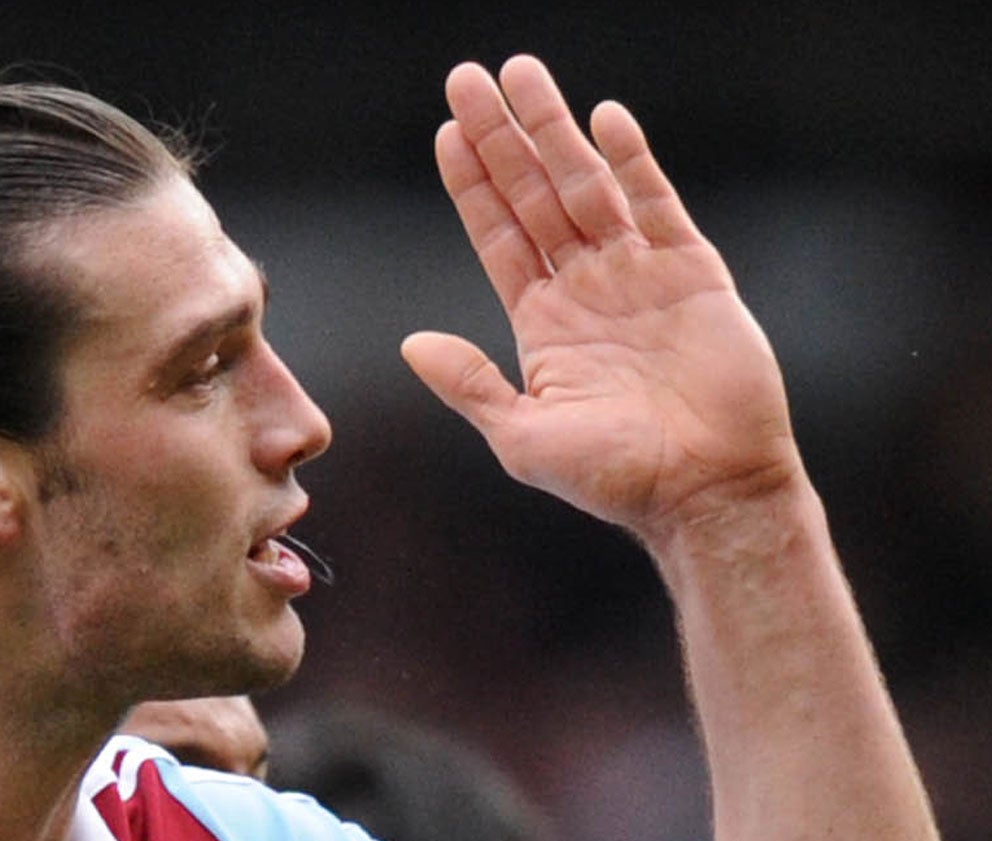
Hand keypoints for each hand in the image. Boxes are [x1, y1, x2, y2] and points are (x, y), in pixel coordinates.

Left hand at [402, 56, 806, 542]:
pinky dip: (631, 161)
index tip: (445, 133)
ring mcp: (639, 275)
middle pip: (534, 194)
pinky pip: (656, 203)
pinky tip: (603, 119)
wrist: (705, 490)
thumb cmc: (614, 478)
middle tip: (467, 77)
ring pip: (586, 185)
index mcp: (542, 323)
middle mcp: (586, 288)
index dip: (472, 184)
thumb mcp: (521, 435)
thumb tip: (410, 343)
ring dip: (553, 130)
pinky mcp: (692, 272)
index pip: (497, 235)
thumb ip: (469, 385)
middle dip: (501, 137)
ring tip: (521, 75)